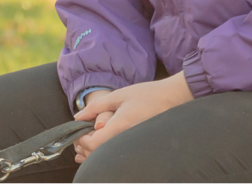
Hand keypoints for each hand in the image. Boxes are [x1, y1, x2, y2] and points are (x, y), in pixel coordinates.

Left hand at [72, 72, 192, 162]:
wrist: (175, 98)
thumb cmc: (147, 94)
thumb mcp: (118, 96)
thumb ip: (95, 107)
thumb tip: (77, 117)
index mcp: (121, 126)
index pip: (94, 144)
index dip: (81, 141)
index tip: (77, 133)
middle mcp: (128, 138)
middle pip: (99, 154)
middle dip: (85, 148)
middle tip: (79, 139)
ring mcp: (135, 143)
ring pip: (109, 156)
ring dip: (95, 153)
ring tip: (85, 145)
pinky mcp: (140, 144)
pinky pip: (119, 153)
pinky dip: (107, 152)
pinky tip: (102, 146)